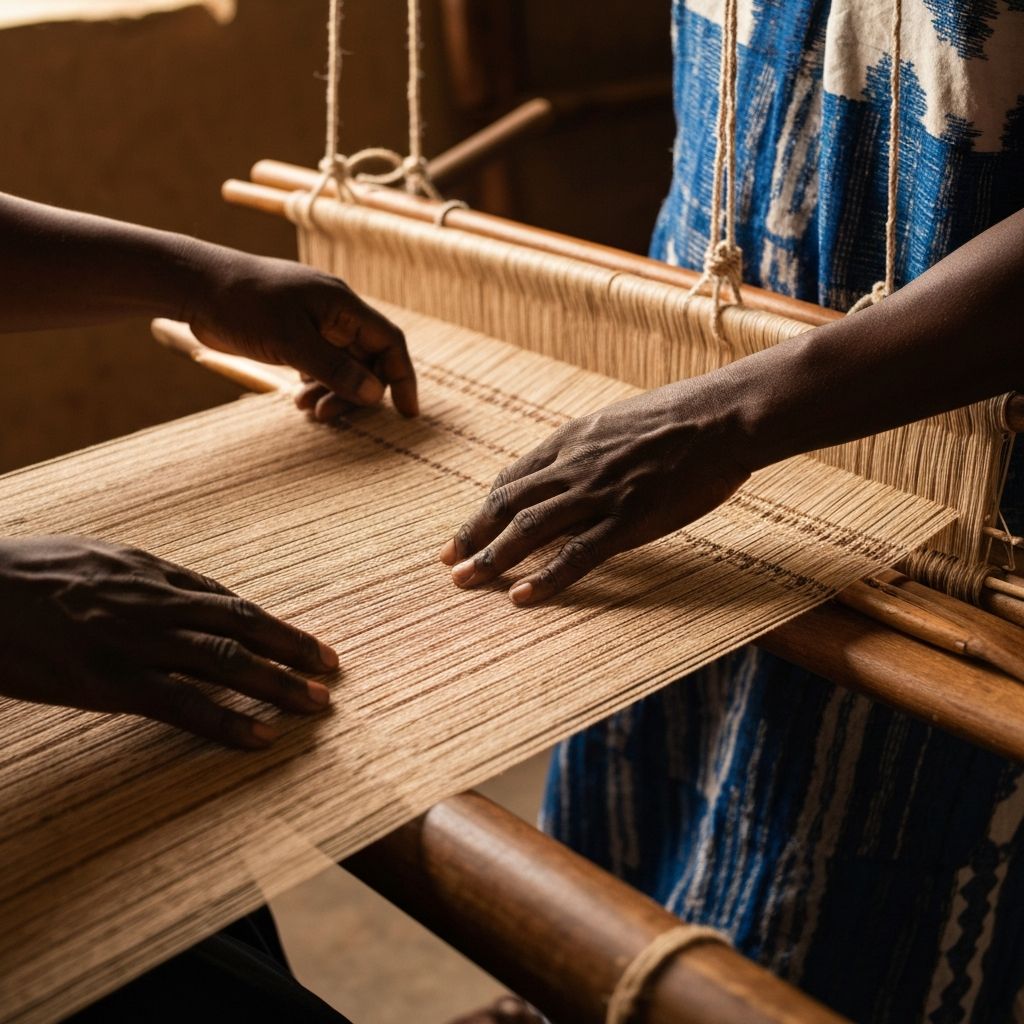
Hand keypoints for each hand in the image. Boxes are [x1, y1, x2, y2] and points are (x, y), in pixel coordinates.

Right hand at [0, 536, 338, 748]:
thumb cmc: (23, 577)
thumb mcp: (93, 560)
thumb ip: (144, 579)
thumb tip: (191, 595)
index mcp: (149, 573)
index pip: (229, 600)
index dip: (273, 624)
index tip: (306, 643)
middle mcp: (154, 602)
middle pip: (241, 624)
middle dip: (292, 647)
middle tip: (332, 669)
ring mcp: (135, 640)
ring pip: (225, 660)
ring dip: (278, 682)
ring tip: (317, 703)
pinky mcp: (109, 680)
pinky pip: (183, 703)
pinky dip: (228, 721)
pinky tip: (262, 737)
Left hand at [187, 246, 417, 417]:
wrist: (196, 285)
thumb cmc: (242, 304)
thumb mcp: (290, 341)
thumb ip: (334, 369)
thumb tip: (375, 395)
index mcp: (342, 305)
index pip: (389, 342)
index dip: (402, 378)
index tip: (406, 412)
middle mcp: (335, 314)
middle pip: (367, 360)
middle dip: (356, 393)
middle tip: (330, 417)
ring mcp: (315, 324)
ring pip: (343, 367)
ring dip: (333, 393)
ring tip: (308, 411)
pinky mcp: (295, 335)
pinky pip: (320, 366)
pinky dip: (316, 386)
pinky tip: (298, 401)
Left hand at [438, 377, 752, 604]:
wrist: (723, 417)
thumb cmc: (685, 415)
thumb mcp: (623, 420)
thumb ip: (595, 445)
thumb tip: (584, 462)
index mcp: (573, 439)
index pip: (515, 477)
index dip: (488, 506)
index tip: (472, 526)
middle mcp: (574, 466)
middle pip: (508, 503)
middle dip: (473, 533)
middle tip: (447, 560)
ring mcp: (598, 493)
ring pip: (529, 530)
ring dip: (491, 557)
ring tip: (464, 582)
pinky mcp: (626, 520)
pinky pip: (575, 555)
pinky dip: (544, 578)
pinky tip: (520, 598)